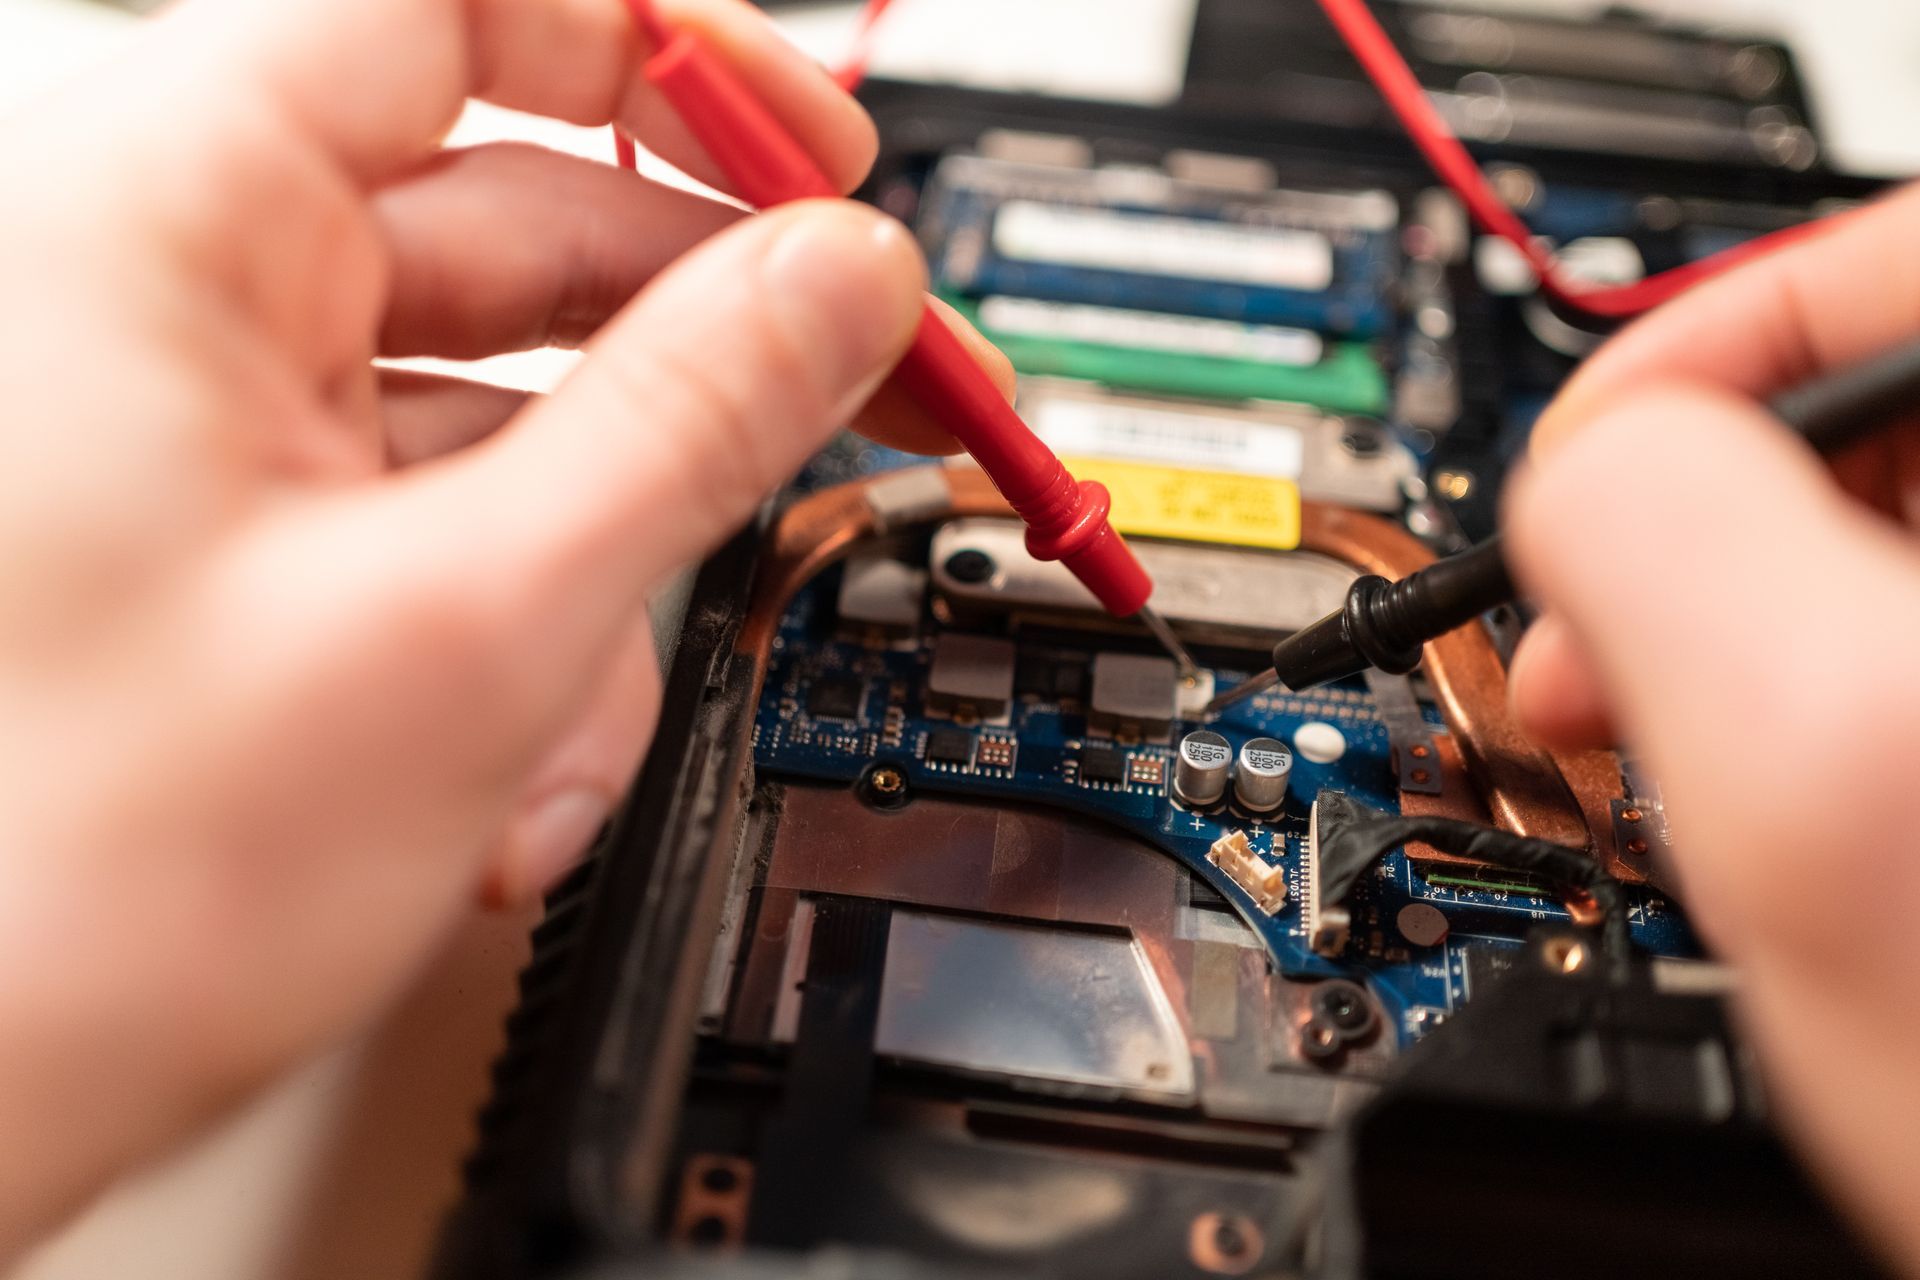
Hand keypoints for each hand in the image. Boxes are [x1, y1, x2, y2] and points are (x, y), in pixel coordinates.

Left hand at [0, 0, 1002, 1254]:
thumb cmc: (64, 886)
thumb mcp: (474, 622)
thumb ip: (695, 418)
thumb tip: (842, 282)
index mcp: (162, 222)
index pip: (452, 7)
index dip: (662, 54)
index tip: (810, 146)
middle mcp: (163, 296)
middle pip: (507, 224)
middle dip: (694, 349)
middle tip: (851, 395)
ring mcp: (194, 428)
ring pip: (491, 411)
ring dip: (593, 561)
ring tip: (578, 720)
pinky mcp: (227, 537)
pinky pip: (431, 519)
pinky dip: (510, 629)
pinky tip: (503, 766)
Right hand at [1505, 182, 1919, 1273]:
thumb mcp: (1817, 776)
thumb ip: (1652, 539)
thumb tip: (1574, 486)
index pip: (1885, 256)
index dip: (1698, 352)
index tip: (1585, 487)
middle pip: (1878, 391)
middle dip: (1695, 504)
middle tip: (1600, 647)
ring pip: (1879, 520)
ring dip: (1736, 603)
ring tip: (1669, 732)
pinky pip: (1893, 631)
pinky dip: (1806, 682)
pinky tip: (1778, 779)